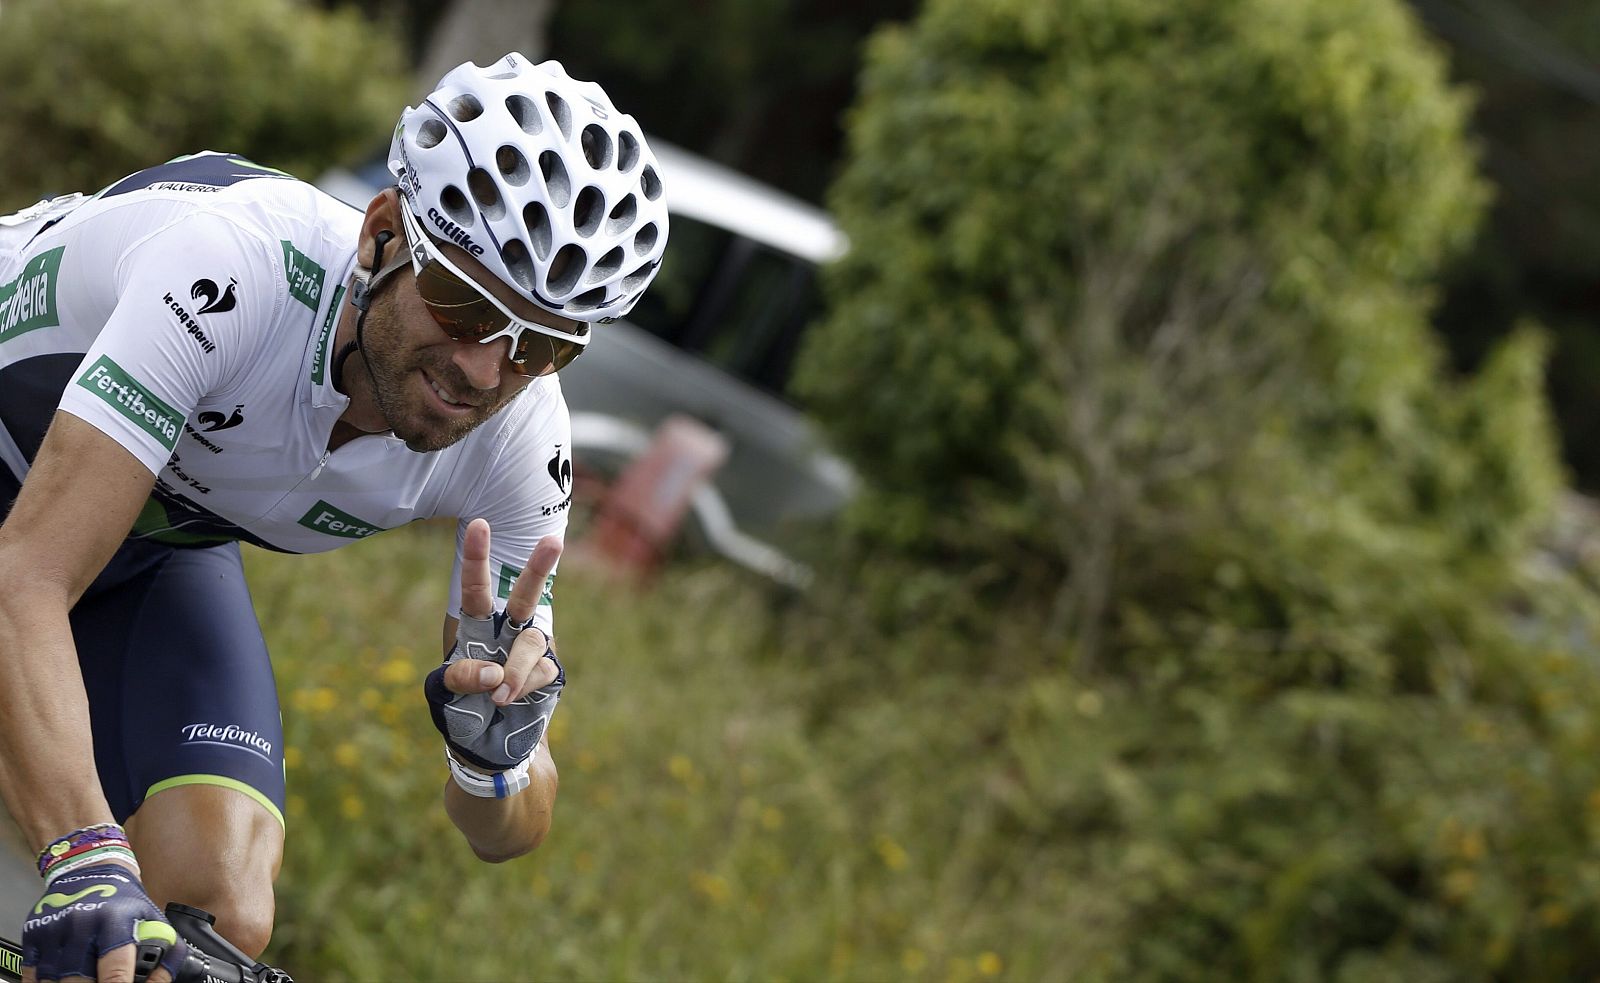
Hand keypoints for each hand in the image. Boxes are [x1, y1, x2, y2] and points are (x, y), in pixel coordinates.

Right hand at [22, 862, 184, 982]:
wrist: (90, 869)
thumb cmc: (124, 900)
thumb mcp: (152, 919)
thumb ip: (164, 953)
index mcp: (114, 922)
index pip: (115, 970)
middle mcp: (81, 924)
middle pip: (78, 980)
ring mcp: (54, 929)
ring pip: (52, 980)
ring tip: (81, 981)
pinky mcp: (33, 932)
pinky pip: (32, 972)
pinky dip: (43, 982)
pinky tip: (58, 980)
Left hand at [448, 518, 562, 704]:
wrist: (490, 743)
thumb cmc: (462, 709)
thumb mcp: (445, 692)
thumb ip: (462, 676)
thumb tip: (494, 675)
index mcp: (477, 626)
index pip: (476, 589)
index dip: (478, 558)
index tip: (480, 524)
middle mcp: (507, 631)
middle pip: (526, 597)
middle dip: (539, 569)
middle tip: (553, 541)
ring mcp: (530, 650)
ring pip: (532, 643)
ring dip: (516, 668)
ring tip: (500, 696)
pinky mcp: (548, 672)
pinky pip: (541, 672)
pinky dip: (523, 687)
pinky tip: (510, 700)